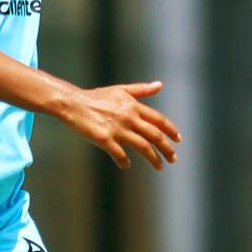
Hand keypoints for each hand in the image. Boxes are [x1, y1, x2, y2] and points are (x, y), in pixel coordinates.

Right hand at [57, 81, 181, 169]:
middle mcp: (129, 117)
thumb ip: (141, 90)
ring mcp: (117, 129)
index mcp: (134, 106)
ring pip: (143, 147)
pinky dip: (125, 162)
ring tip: (159, 166)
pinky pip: (120, 155)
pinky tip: (126, 165)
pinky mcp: (105, 140)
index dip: (171, 130)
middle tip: (173, 159)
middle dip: (167, 149)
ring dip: (154, 158)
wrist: (73, 103)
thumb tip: (159, 85)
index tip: (178, 140)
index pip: (159, 120)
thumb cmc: (96, 97)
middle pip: (155, 136)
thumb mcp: (121, 90)